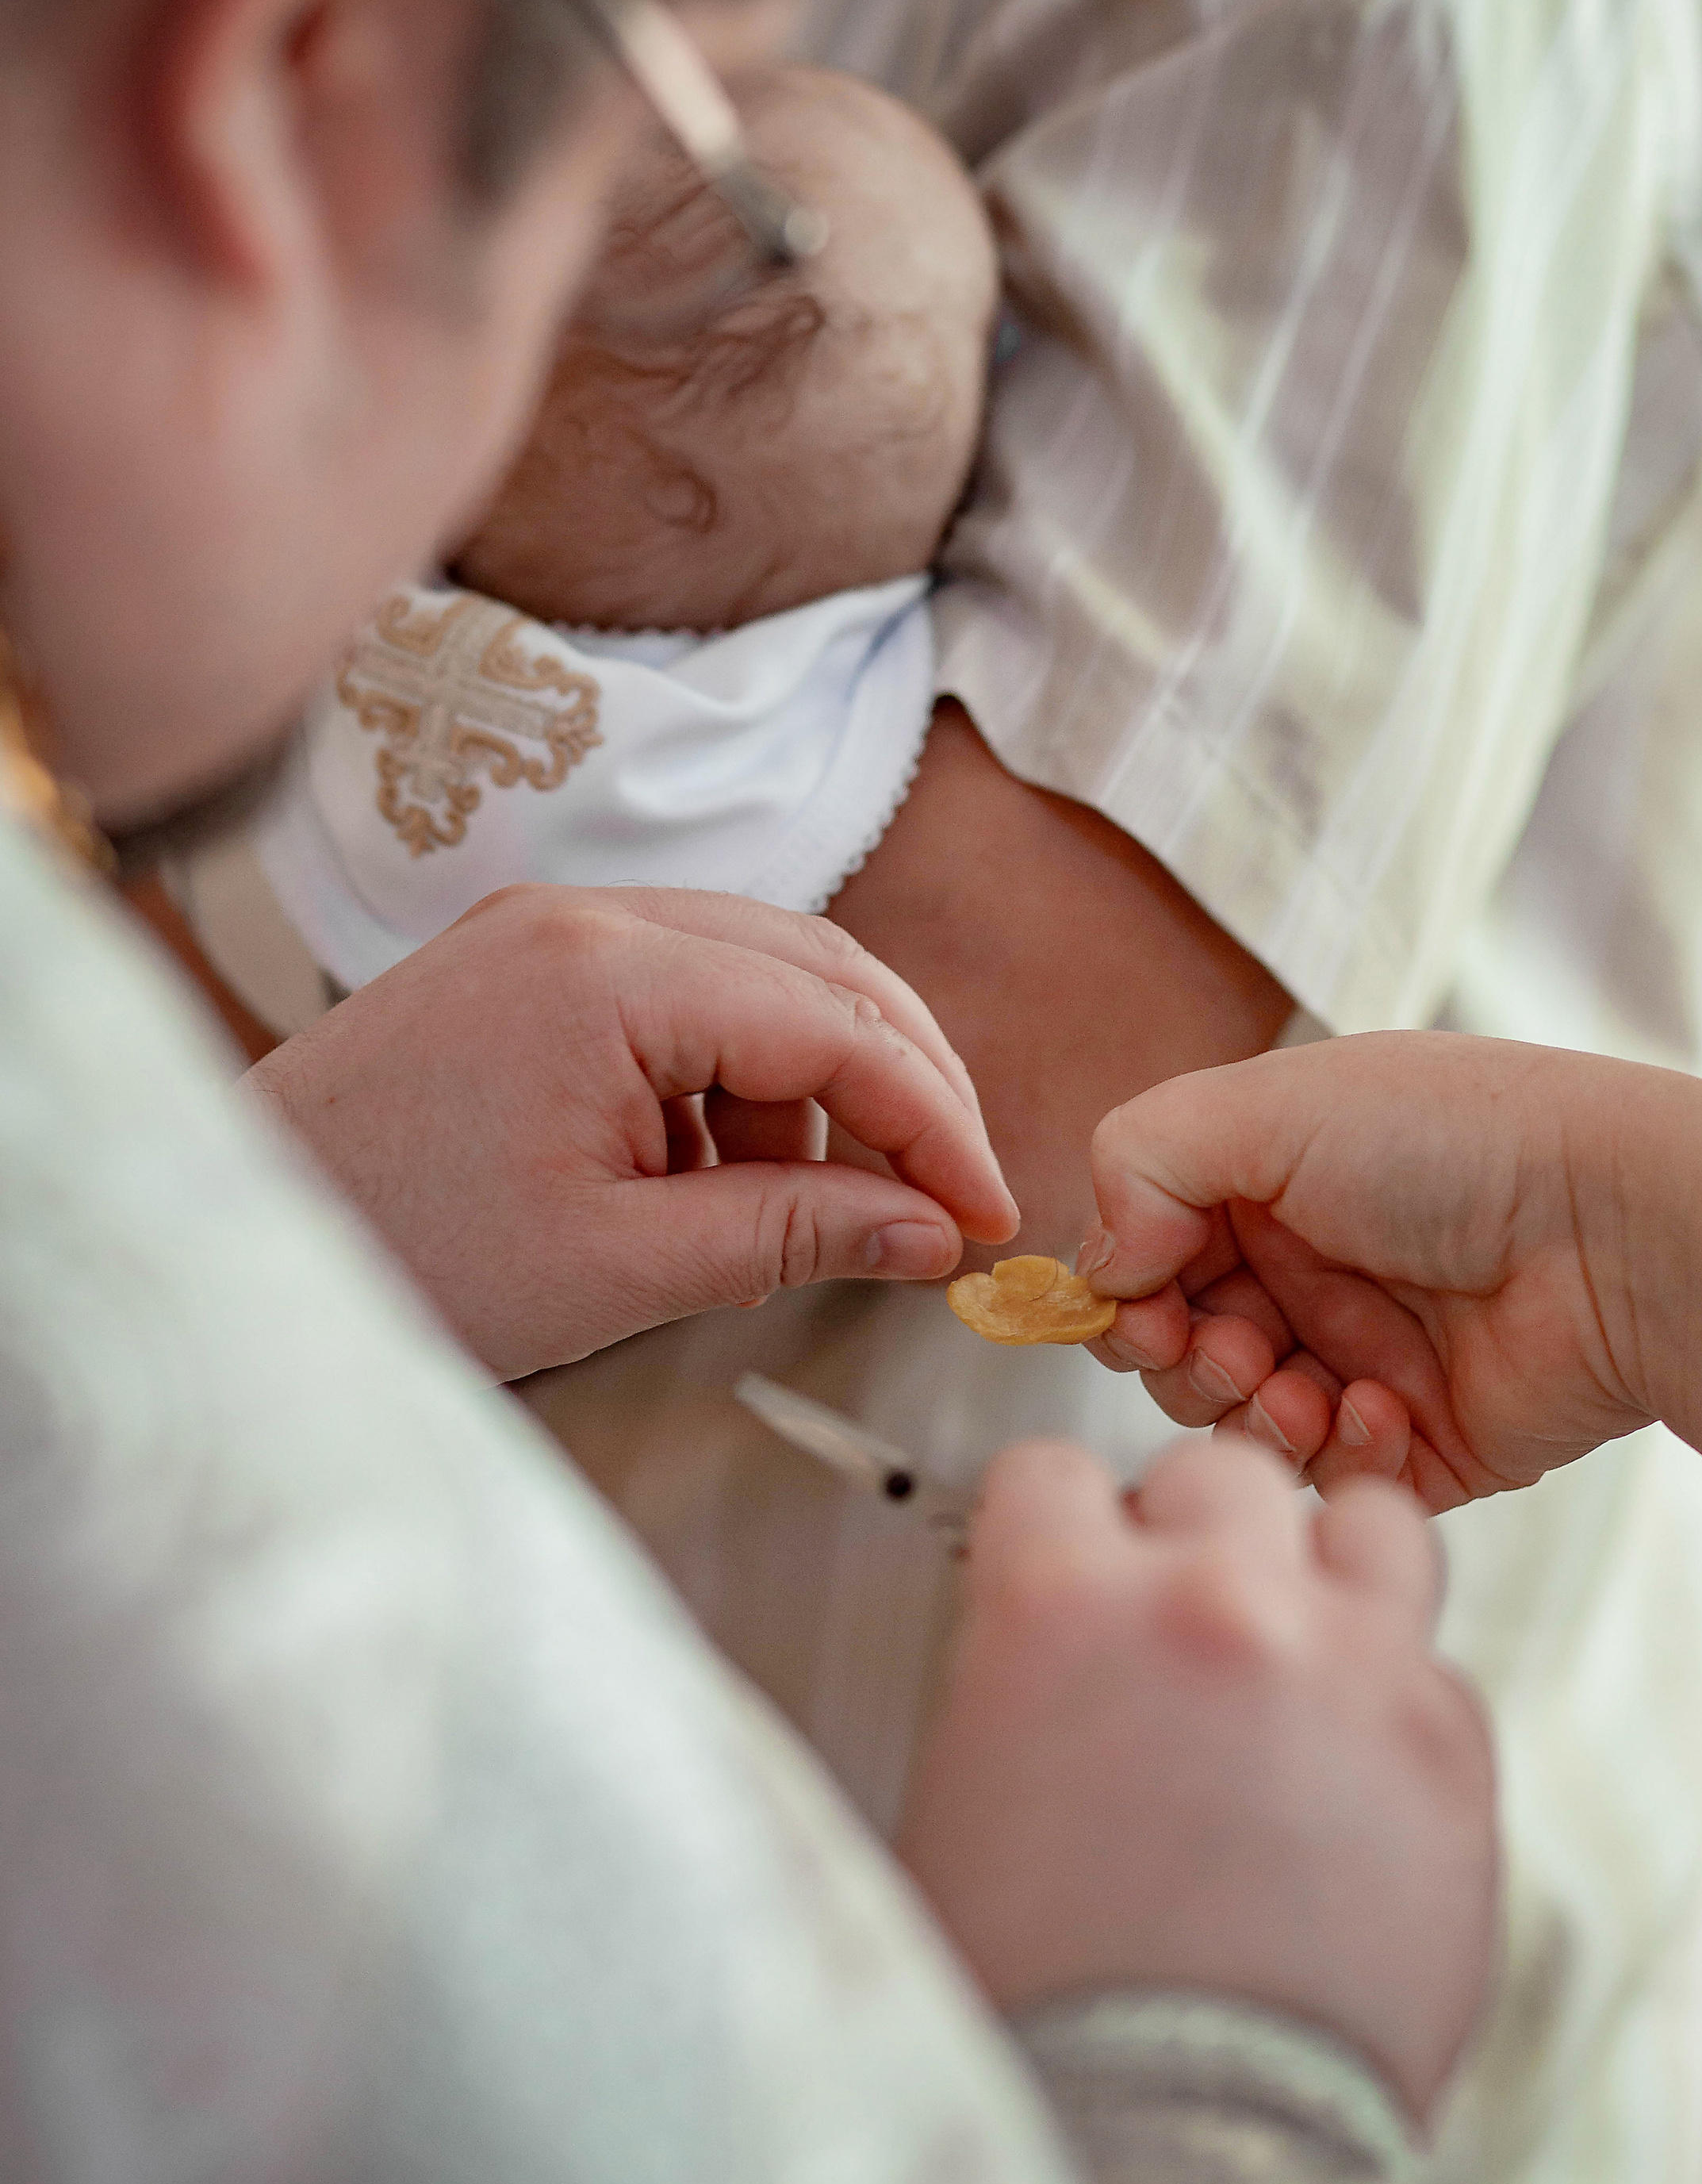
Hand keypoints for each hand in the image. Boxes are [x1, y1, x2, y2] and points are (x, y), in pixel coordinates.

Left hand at [246, 883, 1018, 1379]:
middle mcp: (586, 915)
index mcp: (610, 975)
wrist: (236, 1242)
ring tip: (800, 1208)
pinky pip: (684, 988)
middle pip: (819, 967)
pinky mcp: (526, 958)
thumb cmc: (400, 1255)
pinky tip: (716, 1174)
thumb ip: (791, 1234)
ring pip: (762, 971)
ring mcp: (551, 926)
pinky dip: (735, 1077)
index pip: (838, 1025)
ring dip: (816, 1084)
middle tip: (945, 1198)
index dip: (934, 1124)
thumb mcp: (621, 1268)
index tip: (984, 1217)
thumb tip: (932, 1235)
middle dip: (901, 1082)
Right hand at [901, 1435, 1497, 2127]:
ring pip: (1372, 1526)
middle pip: (1222, 1475)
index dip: (1055, 1530)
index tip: (1070, 1567)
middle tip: (1183, 1621)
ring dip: (1330, 1573)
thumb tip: (1064, 1636)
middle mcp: (1217, 1606)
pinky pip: (1440, 1669)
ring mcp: (1354, 1668)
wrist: (1176, 2147)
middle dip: (1193, 1535)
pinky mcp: (1456, 1752)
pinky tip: (1354, 1786)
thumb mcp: (966, 1795)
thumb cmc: (1049, 2004)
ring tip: (1304, 1652)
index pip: (1053, 1472)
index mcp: (1063, 1605)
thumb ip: (1024, 1671)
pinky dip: (1399, 1706)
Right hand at [1077, 1036, 1652, 1508]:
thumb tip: (1097, 1266)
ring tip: (1302, 1388)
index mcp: (1271, 1178)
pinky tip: (1381, 1411)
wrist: (1617, 1233)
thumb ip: (1140, 1161)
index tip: (1142, 1304)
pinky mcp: (1420, 1444)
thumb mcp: (1268, 1106)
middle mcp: (1311, 1265)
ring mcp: (1364, 1357)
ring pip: (1243, 1424)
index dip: (1126, 1290)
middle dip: (1186, 1357)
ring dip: (1253, 1411)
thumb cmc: (1455, 1143)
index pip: (1146, 1252)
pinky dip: (1339, 1451)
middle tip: (1234, 1347)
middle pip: (1180, 1348)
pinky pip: (1332, 1481)